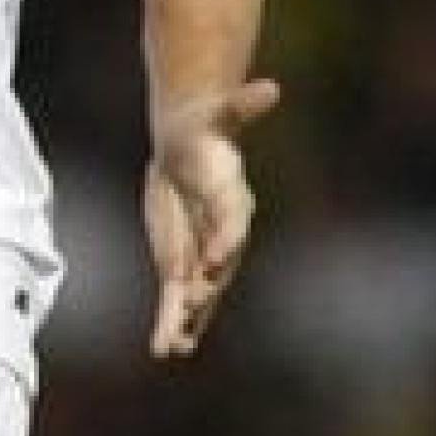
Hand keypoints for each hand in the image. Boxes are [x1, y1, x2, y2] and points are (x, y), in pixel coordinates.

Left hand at [143, 76, 281, 359]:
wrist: (192, 142)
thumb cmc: (207, 124)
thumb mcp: (219, 112)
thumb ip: (242, 106)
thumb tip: (270, 88)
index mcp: (234, 199)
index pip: (233, 225)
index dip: (224, 242)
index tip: (213, 260)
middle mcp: (223, 233)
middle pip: (217, 267)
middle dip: (205, 289)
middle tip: (191, 308)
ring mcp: (204, 252)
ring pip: (199, 292)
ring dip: (186, 319)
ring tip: (171, 346)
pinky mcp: (184, 261)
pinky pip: (180, 296)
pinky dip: (174, 320)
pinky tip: (165, 347)